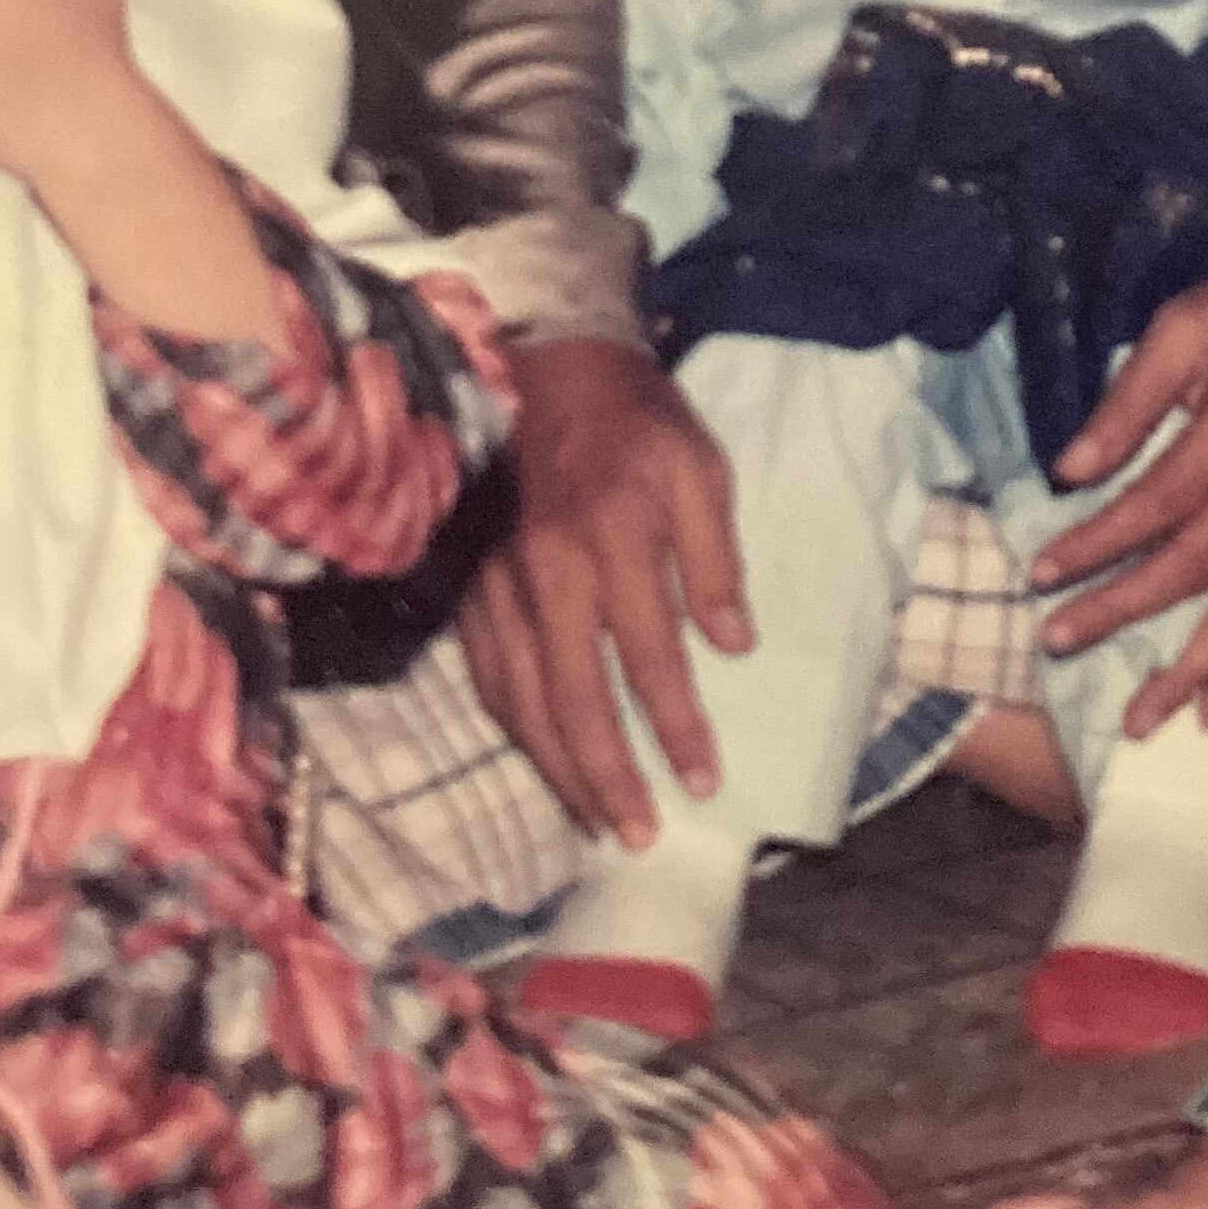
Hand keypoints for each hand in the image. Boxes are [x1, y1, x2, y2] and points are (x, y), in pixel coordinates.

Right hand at [454, 337, 752, 844]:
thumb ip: (717, 558)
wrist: (550, 372)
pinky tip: (544, 760)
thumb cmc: (639, 426)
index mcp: (612, 539)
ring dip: (557, 769)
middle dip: (606, 776)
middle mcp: (546, 570)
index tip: (703, 782)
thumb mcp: (701, 469)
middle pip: (572, 697)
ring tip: (595, 821)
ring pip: (521, 699)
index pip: (649, 657)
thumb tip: (734, 645)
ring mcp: (499, 582)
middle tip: (638, 836)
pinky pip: (488, 675)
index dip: (676, 727)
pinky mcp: (473, 587)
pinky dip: (516, 728)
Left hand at [1024, 143, 1207, 743]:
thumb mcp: (1189, 319)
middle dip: (1125, 612)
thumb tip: (1070, 469)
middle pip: (1201, 565)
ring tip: (1143, 718)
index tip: (1039, 572)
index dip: (1097, 542)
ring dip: (1196, 669)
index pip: (1158, 500)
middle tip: (1059, 644)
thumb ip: (1130, 397)